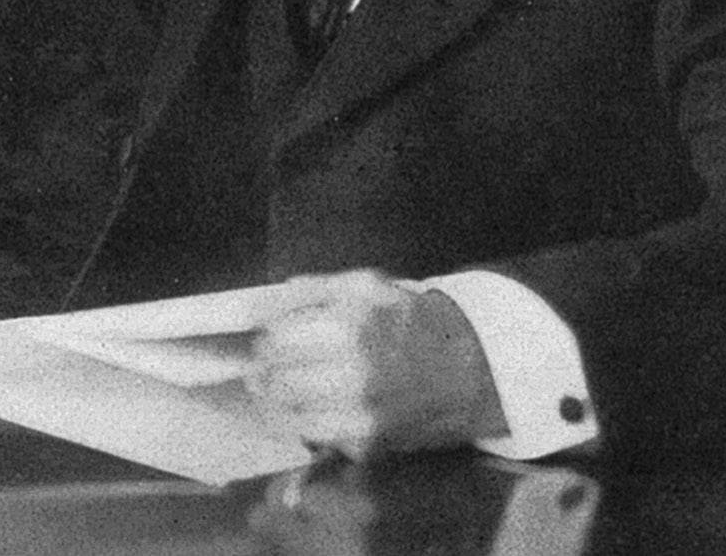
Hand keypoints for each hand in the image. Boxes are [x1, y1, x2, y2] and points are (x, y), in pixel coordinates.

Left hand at [246, 269, 507, 459]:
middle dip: (262, 369)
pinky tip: (299, 409)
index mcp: (352, 323)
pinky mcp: (366, 442)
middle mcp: (355, 369)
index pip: (276, 338)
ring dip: (271, 400)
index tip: (261, 336)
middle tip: (261, 364)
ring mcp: (361, 411)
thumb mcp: (364, 284)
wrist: (465, 367)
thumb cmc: (408, 320)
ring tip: (273, 387)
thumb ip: (310, 290)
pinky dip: (295, 423)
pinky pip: (310, 435)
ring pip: (285, 412)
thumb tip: (260, 307)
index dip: (262, 338)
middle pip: (275, 377)